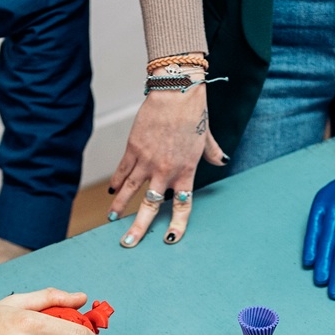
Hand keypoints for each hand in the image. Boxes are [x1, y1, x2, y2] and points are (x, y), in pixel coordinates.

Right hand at [111, 81, 225, 248]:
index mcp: (186, 170)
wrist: (176, 92)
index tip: (170, 238)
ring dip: (120, 208)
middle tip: (128, 242)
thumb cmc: (194, 112)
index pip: (182, 205)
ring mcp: (147, 160)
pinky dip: (117, 182)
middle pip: (150, 205)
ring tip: (112, 221)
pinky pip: (123, 170)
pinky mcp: (133, 148)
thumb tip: (222, 161)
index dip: (176, 224)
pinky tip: (112, 193)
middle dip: (139, 227)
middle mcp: (166, 170)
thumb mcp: (206, 136)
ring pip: (130, 190)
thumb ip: (212, 153)